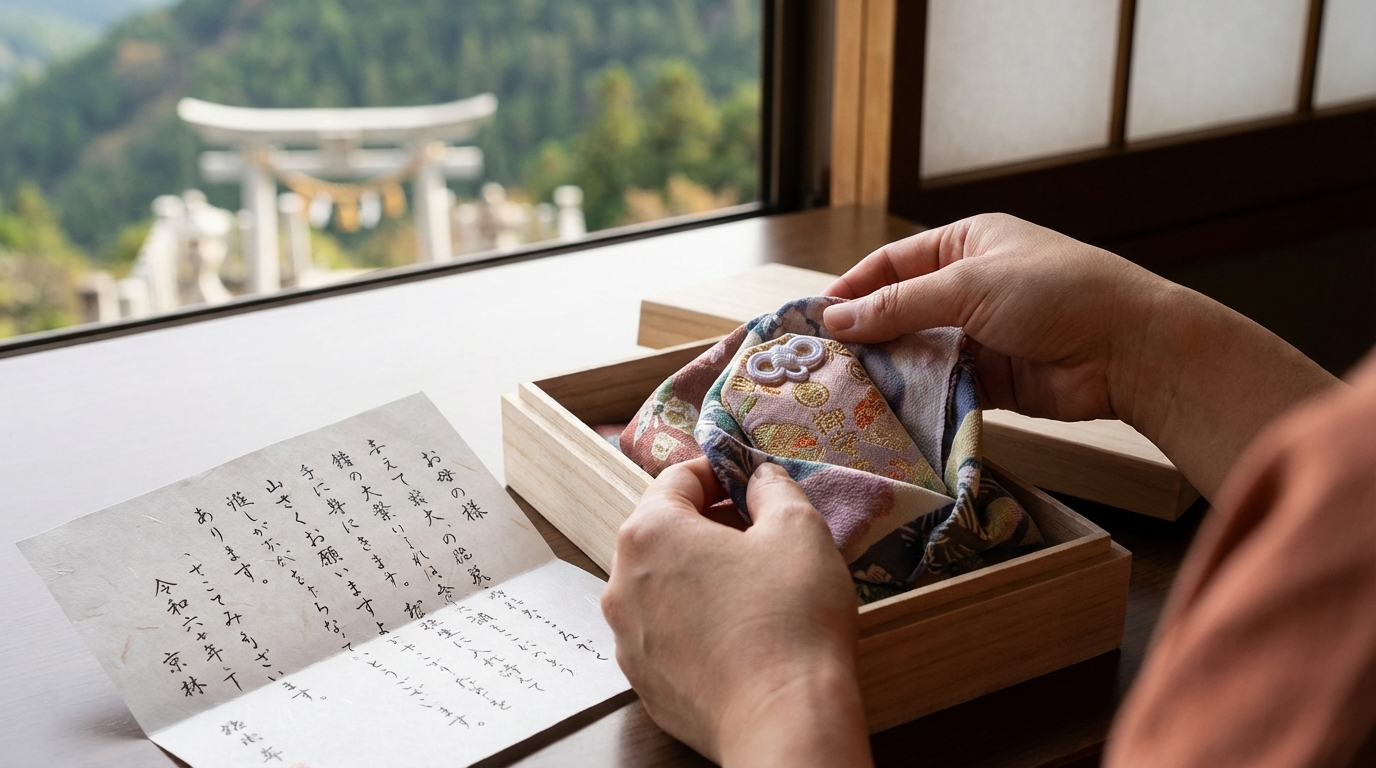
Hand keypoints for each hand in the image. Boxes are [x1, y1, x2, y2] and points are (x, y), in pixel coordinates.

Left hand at [601, 459, 871, 766]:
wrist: (784, 721)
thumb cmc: (790, 618)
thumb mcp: (798, 529)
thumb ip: (773, 488)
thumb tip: (760, 478)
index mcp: (648, 534)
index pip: (677, 479)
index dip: (720, 472)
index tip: (752, 481)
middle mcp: (621, 584)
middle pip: (663, 532)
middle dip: (710, 525)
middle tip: (761, 534)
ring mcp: (627, 639)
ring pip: (662, 586)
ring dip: (700, 575)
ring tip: (754, 587)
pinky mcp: (644, 683)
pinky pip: (667, 634)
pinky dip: (696, 623)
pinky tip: (739, 634)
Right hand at [824, 213, 1163, 422]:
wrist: (1129, 349)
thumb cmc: (1056, 292)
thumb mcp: (968, 286)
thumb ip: (898, 306)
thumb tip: (835, 319)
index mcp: (967, 244)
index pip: (892, 263)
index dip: (852, 289)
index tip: (814, 320)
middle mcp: (971, 286)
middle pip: (901, 310)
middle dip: (865, 334)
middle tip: (820, 362)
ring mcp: (982, 334)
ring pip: (919, 351)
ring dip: (889, 369)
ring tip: (844, 389)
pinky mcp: (993, 378)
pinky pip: (943, 386)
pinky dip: (918, 396)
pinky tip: (886, 409)